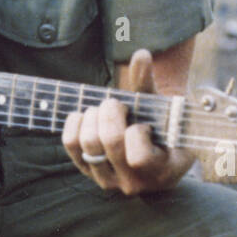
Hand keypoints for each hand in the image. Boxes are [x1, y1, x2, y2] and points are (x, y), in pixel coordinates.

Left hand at [61, 48, 195, 194]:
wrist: (154, 148)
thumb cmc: (164, 126)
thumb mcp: (166, 108)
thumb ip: (151, 84)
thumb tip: (141, 54)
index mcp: (162, 171)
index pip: (138, 157)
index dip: (137, 132)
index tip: (144, 123)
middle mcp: (134, 182)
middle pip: (109, 142)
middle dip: (111, 112)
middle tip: (118, 104)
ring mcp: (108, 179)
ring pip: (88, 144)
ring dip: (94, 116)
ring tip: (105, 110)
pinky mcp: (88, 171)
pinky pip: (71, 145)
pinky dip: (75, 123)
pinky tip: (88, 115)